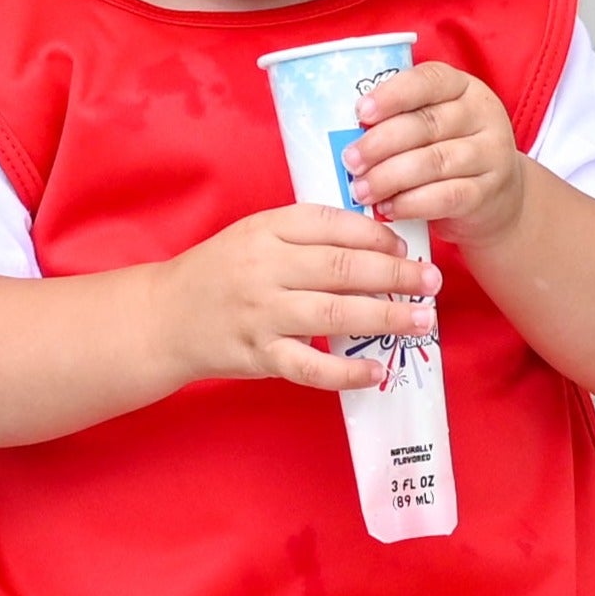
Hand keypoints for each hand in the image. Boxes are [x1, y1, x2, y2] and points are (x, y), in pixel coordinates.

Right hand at [158, 204, 441, 394]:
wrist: (163, 317)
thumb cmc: (219, 273)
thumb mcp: (254, 236)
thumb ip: (305, 235)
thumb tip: (376, 241)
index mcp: (267, 228)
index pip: (334, 224)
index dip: (378, 234)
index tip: (406, 246)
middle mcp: (266, 267)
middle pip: (344, 267)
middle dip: (396, 274)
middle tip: (431, 282)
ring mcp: (262, 313)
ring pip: (336, 313)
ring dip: (386, 317)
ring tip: (422, 321)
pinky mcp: (258, 354)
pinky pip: (311, 366)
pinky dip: (347, 371)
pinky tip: (377, 371)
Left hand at [344, 63, 527, 242]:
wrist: (495, 197)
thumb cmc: (447, 151)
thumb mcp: (431, 125)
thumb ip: (399, 120)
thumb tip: (344, 134)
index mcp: (462, 87)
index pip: (428, 81)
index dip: (392, 95)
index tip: (360, 112)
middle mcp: (481, 114)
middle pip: (426, 124)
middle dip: (381, 143)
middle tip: (349, 160)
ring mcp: (490, 154)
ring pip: (434, 162)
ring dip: (390, 177)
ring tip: (360, 190)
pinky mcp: (487, 192)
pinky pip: (446, 196)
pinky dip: (412, 203)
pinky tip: (388, 209)